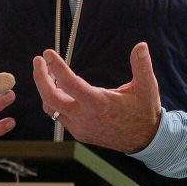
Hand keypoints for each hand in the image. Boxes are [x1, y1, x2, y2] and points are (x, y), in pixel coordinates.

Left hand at [32, 42, 161, 153]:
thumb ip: (142, 65)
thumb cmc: (144, 111)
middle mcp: (85, 118)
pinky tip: (61, 89)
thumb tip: (141, 46)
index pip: (69, 84)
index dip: (56, 67)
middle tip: (39, 61)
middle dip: (40, 78)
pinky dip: (55, 101)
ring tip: (49, 72)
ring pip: (51, 109)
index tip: (48, 54)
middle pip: (50, 99)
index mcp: (100, 104)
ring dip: (46, 90)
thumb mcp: (147, 87)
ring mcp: (80, 127)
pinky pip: (59, 117)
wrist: (144, 140)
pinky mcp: (80, 133)